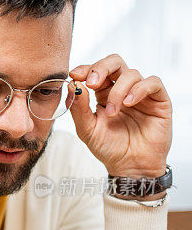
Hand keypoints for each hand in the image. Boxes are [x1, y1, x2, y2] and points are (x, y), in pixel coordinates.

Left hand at [68, 55, 171, 177]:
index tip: (75, 75)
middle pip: (114, 62)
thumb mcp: (87, 130)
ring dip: (118, 90)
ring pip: (131, 73)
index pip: (96, 71)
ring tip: (113, 112)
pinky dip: (139, 89)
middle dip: (101, 67)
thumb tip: (72, 85)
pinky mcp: (158, 100)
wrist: (130, 167)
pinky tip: (129, 103)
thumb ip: (78, 108)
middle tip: (91, 83)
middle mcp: (122, 89)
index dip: (86, 68)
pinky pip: (152, 82)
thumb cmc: (109, 149)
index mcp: (103, 94)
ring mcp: (141, 94)